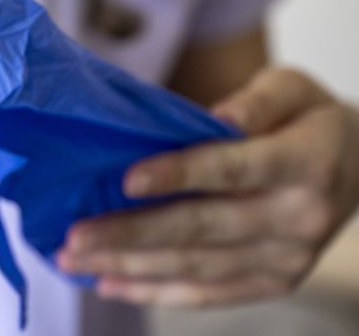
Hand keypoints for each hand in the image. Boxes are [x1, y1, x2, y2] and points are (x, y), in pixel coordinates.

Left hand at [57, 67, 358, 306]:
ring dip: (129, 266)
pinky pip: (208, 294)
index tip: (125, 179)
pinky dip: (155, 292)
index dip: (178, 175)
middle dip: (131, 234)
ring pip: (196, 267)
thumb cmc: (309, 119)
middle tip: (73, 235)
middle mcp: (298, 219)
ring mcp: (287, 259)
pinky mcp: (272, 282)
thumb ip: (258, 100)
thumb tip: (218, 118)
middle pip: (203, 229)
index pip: (232, 170)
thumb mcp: (293, 88)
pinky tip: (108, 283)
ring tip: (73, 259)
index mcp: (305, 163)